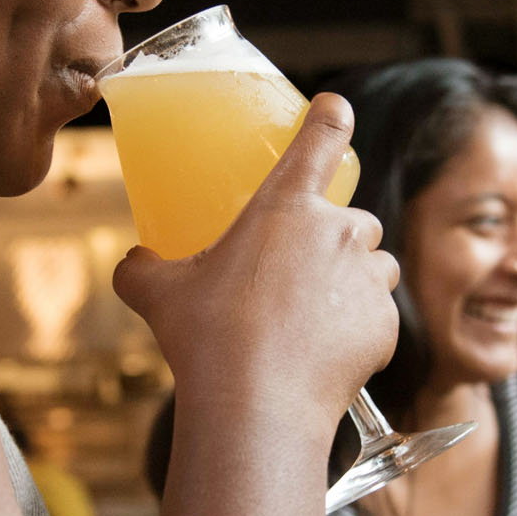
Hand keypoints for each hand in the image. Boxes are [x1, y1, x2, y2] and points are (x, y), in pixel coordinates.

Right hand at [115, 94, 398, 418]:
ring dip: (352, 281)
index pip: (321, 139)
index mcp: (287, 206)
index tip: (335, 110)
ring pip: (375, 267)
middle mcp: (338, 232)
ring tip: (312, 314)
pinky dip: (358, 329)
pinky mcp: (386, 326)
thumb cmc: (208, 339)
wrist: (257, 406)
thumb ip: (141, 267)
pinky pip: (379, 317)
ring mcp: (368, 280)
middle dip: (333, 240)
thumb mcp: (157, 294)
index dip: (331, 117)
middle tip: (295, 272)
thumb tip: (130, 261)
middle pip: (354, 219)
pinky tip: (322, 353)